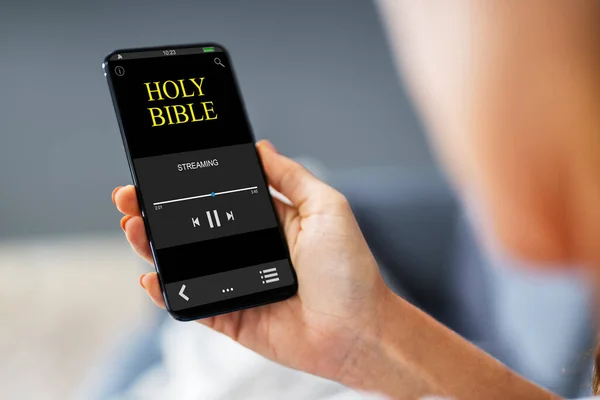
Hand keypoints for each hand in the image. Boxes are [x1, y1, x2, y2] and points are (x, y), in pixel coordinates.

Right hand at [112, 140, 391, 382]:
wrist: (358, 329)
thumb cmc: (350, 269)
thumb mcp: (326, 207)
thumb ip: (291, 176)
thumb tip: (260, 148)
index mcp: (268, 222)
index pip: (216, 197)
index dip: (187, 184)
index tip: (160, 170)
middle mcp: (247, 250)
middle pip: (191, 227)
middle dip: (156, 211)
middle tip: (130, 197)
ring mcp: (236, 283)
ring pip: (184, 262)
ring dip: (152, 245)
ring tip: (134, 227)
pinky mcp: (230, 315)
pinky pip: (191, 303)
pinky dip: (166, 292)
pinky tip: (151, 275)